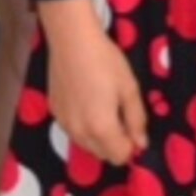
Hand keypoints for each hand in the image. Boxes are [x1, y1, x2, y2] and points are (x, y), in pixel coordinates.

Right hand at [39, 1, 147, 166]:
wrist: (71, 38)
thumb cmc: (105, 61)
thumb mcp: (129, 88)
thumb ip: (137, 120)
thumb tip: (141, 143)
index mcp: (102, 129)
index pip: (120, 157)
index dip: (131, 144)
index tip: (132, 124)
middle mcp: (80, 133)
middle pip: (102, 154)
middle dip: (114, 143)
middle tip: (119, 113)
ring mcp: (64, 123)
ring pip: (86, 144)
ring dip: (98, 136)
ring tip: (102, 105)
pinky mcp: (54, 111)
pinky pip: (73, 130)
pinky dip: (82, 124)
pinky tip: (85, 99)